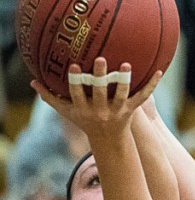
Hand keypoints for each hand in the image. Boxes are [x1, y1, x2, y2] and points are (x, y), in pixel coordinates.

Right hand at [31, 58, 160, 142]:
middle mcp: (101, 110)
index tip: (75, 67)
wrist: (108, 140)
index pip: (78, 94)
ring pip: (122, 95)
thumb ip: (50, 97)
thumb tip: (32, 82)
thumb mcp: (66, 112)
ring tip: (126, 65)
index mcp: (83, 108)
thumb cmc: (84, 121)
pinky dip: (151, 85)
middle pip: (101, 92)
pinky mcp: (131, 110)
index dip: (76, 81)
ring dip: (124, 80)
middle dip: (101, 77)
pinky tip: (159, 72)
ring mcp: (117, 110)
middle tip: (101, 59)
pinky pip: (143, 97)